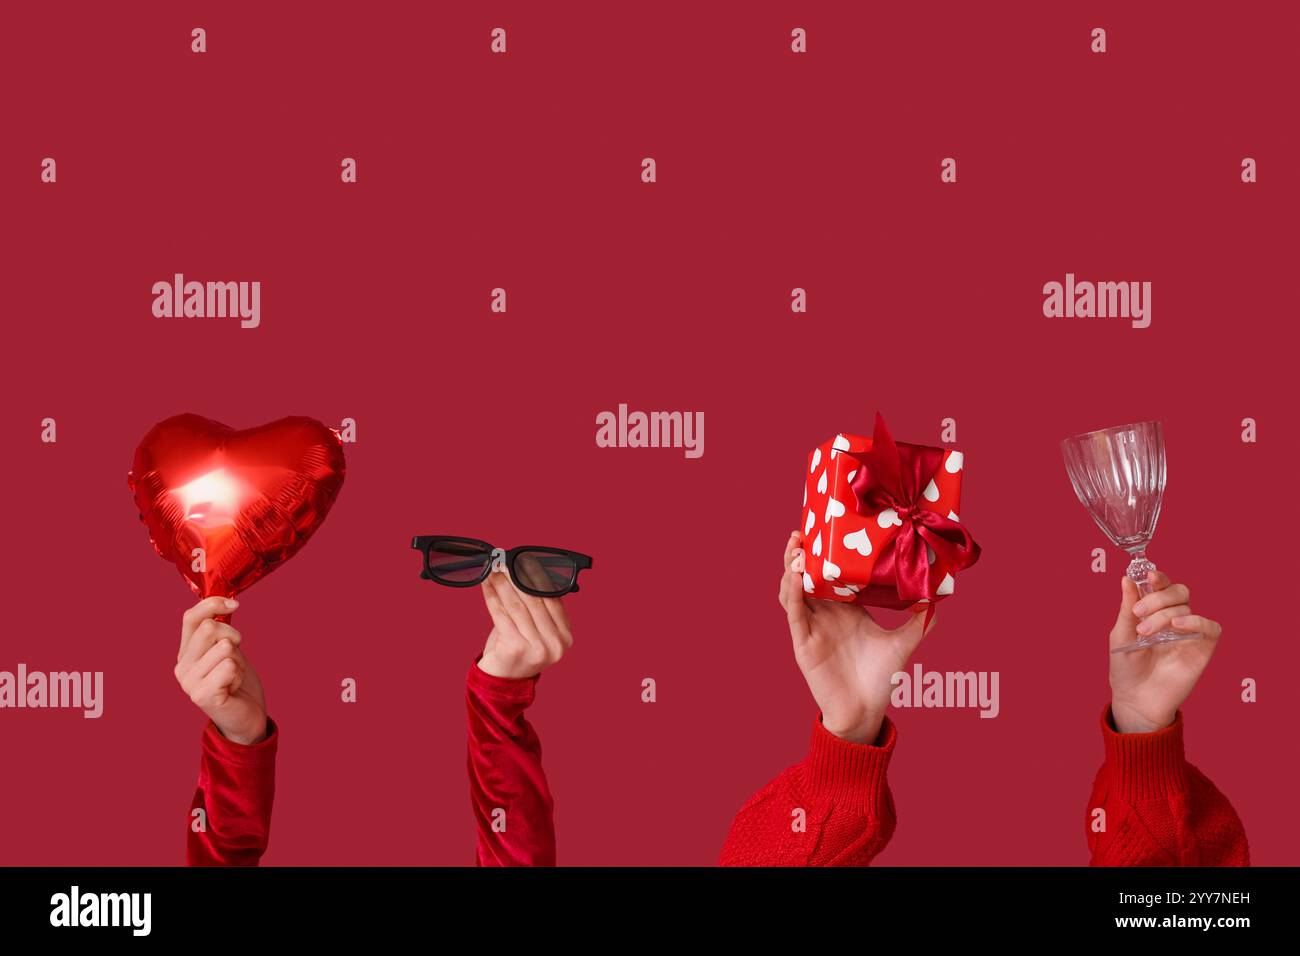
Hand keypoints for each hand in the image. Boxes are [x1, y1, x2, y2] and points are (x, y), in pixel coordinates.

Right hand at [175, 597, 267, 744]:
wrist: (246, 716)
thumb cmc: (237, 681)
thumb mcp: (228, 649)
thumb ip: (219, 630)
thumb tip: (225, 601)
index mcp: (185, 653)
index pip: (191, 617)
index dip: (213, 604)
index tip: (235, 604)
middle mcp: (181, 667)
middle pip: (209, 628)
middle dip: (233, 637)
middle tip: (235, 657)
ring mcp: (189, 683)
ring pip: (224, 647)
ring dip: (239, 660)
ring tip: (233, 677)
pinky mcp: (202, 696)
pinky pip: (229, 667)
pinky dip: (239, 674)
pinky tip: (233, 688)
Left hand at [477, 566, 572, 679]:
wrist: (502, 681)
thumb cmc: (518, 649)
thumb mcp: (536, 629)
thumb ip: (538, 606)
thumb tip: (526, 569)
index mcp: (566, 636)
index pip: (552, 598)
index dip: (536, 577)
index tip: (523, 561)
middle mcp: (556, 644)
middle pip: (534, 600)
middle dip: (516, 577)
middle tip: (504, 561)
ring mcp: (537, 649)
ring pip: (517, 606)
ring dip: (502, 584)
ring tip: (493, 570)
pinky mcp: (516, 649)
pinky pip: (502, 616)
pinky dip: (492, 597)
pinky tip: (486, 585)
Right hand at [779, 531, 931, 743]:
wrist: (866, 712)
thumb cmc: (880, 679)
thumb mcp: (903, 644)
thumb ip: (918, 622)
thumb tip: (939, 600)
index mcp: (845, 609)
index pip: (830, 573)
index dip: (824, 553)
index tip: (826, 528)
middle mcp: (825, 613)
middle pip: (805, 576)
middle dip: (800, 553)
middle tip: (803, 531)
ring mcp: (811, 626)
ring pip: (792, 590)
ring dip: (791, 569)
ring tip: (798, 549)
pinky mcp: (803, 642)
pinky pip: (794, 613)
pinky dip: (793, 593)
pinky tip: (797, 577)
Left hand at [1108, 571, 1220, 733]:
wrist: (1135, 698)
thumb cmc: (1126, 667)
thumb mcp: (1120, 634)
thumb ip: (1127, 607)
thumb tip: (1126, 578)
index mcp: (1153, 611)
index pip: (1161, 585)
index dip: (1158, 577)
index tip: (1147, 575)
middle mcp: (1173, 618)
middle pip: (1178, 591)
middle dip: (1158, 597)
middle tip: (1139, 613)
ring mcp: (1188, 632)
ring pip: (1186, 607)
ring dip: (1164, 615)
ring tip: (1145, 633)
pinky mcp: (1202, 647)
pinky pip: (1210, 626)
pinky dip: (1196, 621)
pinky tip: (1177, 626)